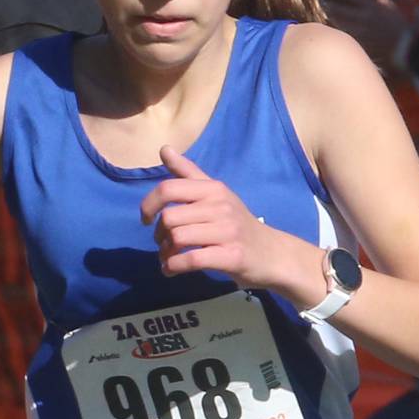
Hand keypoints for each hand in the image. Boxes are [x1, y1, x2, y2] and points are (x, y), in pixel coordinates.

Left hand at [140, 146, 283, 288]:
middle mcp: (220, 206)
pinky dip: (174, 266)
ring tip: (168, 258)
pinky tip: (171, 269)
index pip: (169, 188)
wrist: (272, 253)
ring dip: (165, 253)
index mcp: (213, 188)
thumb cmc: (237, 223)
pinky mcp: (232, 256)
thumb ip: (188, 173)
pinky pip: (192, 260)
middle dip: (158, 235)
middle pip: (169, 217)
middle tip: (163, 244)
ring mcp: (228, 231)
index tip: (146, 219)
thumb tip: (164, 148)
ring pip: (178, 238)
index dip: (149, 204)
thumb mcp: (215, 194)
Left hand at [319, 0, 409, 73]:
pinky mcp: (358, 43)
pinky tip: (332, 30)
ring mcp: (360, 31)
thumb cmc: (401, 27)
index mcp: (373, 6)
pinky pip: (344, 36)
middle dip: (327, 4)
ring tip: (323, 14)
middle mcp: (364, 17)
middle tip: (318, 1)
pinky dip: (336, 31)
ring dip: (329, 18)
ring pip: (339, 23)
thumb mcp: (395, 8)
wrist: (405, 48)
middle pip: (339, 9)